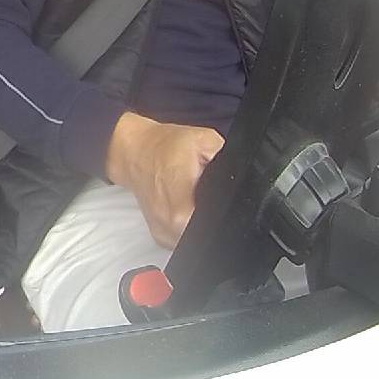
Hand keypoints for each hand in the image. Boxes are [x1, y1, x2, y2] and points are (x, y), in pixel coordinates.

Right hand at [105, 112, 224, 248]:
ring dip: (202, 222)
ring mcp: (164, 234)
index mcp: (182, 208)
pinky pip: (185, 239)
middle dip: (217, 215)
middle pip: (210, 234)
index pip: (217, 228)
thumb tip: (246, 174)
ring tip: (196, 198)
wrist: (133, 151)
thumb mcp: (203, 140)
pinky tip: (188, 206)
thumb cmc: (163, 146)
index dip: (230, 215)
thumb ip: (227, 158)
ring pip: (197, 239)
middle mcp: (170, 226)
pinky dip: (190, 226)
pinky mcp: (160, 236)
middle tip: (210, 194)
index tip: (226, 199)